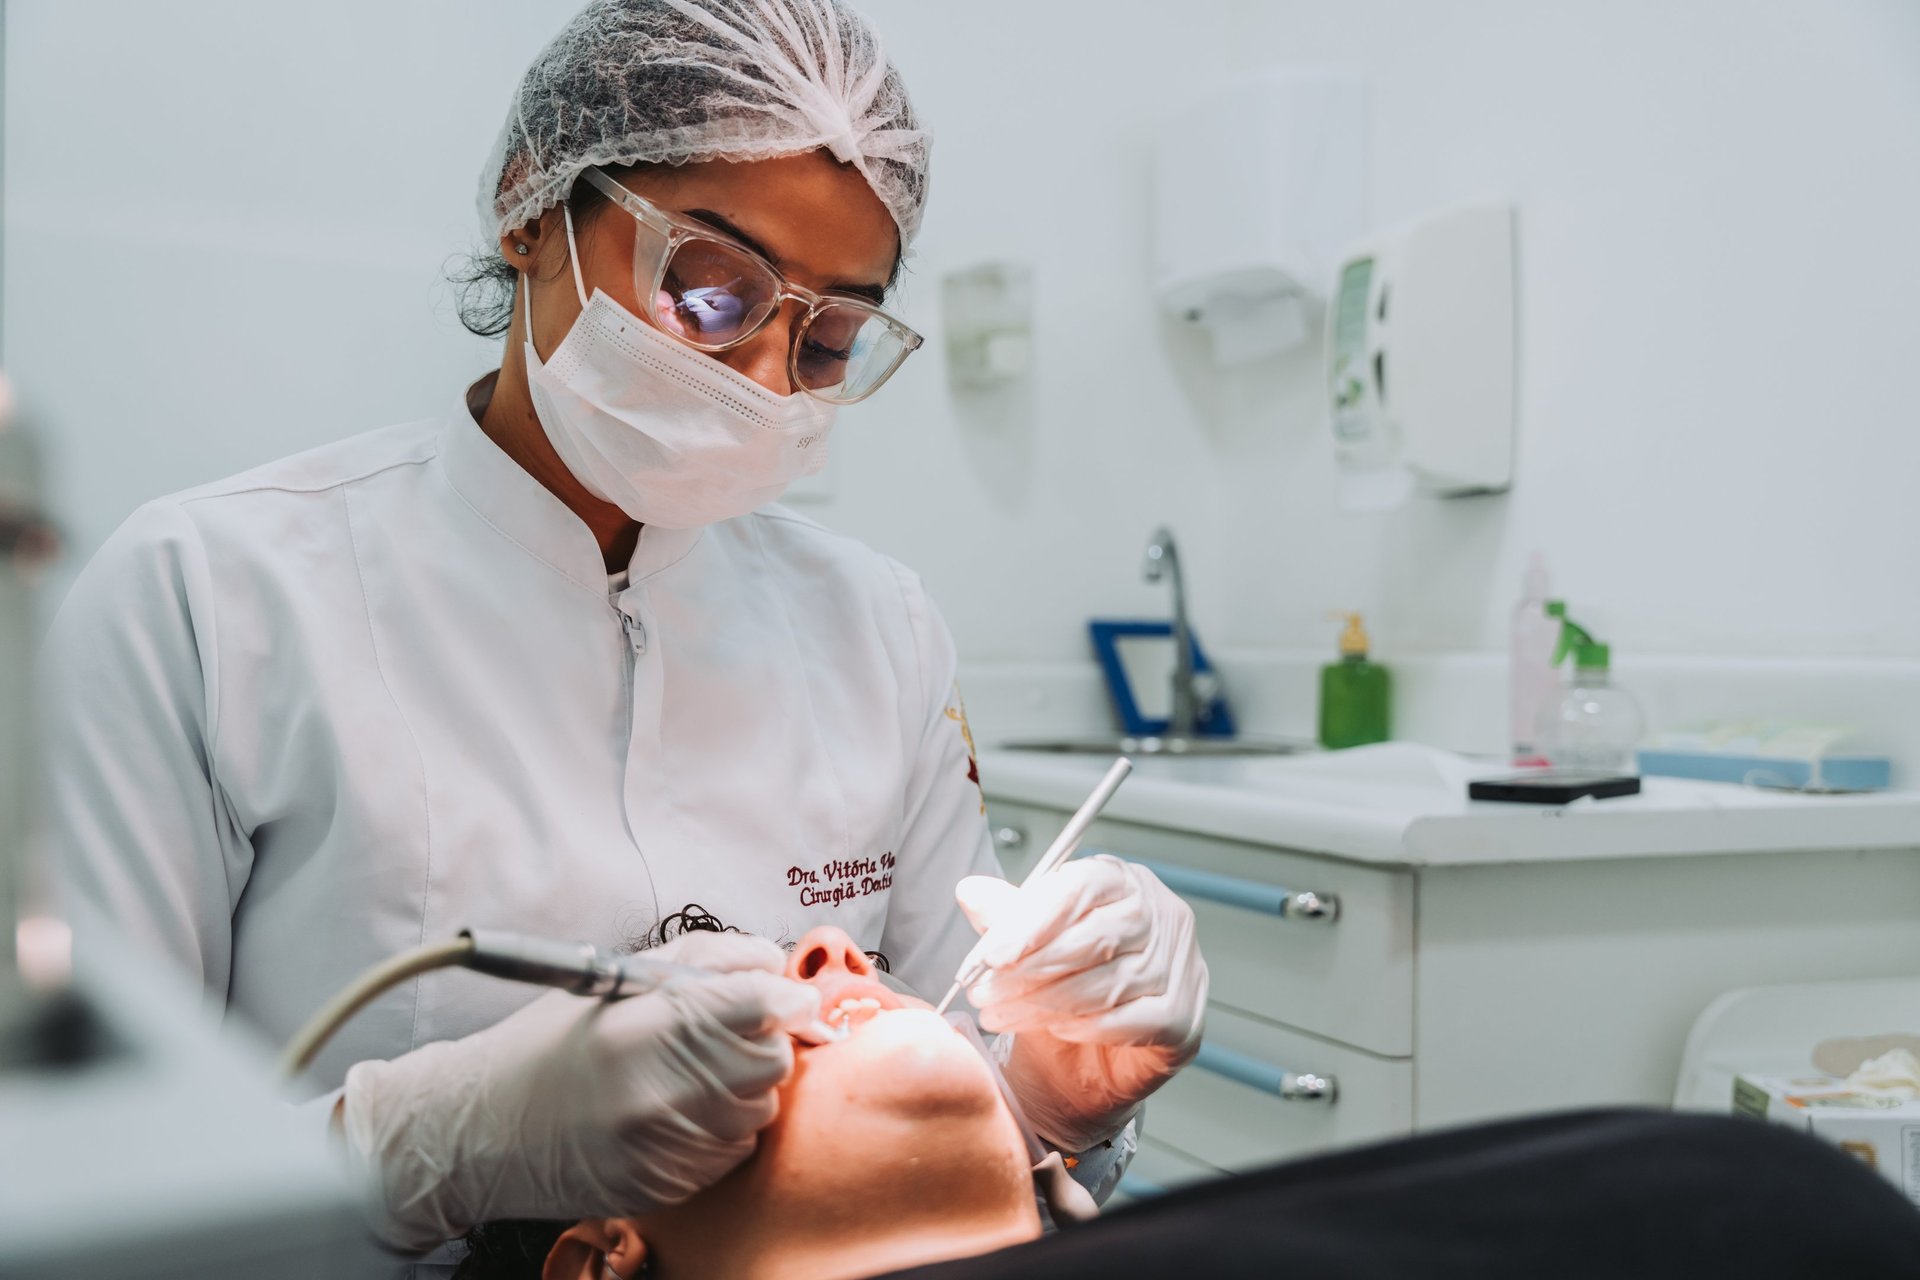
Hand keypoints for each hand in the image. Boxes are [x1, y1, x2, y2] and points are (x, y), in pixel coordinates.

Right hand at [340, 932, 819, 1252]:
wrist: (482, 1133)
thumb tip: (774, 964)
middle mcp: (658, 1090)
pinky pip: (735, 1150)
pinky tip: (679, 1112)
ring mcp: (665, 1145)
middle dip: (763, 1039)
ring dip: (744, 1086)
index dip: (784, 995)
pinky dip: (724, 1128)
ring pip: (761, 1106)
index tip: (788, 996)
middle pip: (772, 1058)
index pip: (757, 1003)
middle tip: (727, 1034)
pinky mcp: (669, 1186)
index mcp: (644, 1026)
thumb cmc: (548, 1045)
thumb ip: (705, 960)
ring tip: (691, 1074)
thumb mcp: (616, 979)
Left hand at [956, 856, 1206, 1152]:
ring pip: (1108, 983)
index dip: (1034, 920)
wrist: (1082, 1065)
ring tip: (1002, 1015)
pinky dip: (1086, 1028)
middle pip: (1096, 936)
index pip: (1082, 886)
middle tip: (985, 989)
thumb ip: (1006, 920)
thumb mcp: (1024, 951)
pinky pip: (1130, 1021)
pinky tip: (1055, 1030)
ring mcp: (1181, 967)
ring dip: (1045, 1003)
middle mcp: (1162, 916)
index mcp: (1122, 882)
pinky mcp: (1184, 1017)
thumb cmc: (1058, 993)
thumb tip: (971, 891)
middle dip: (1032, 967)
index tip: (992, 952)